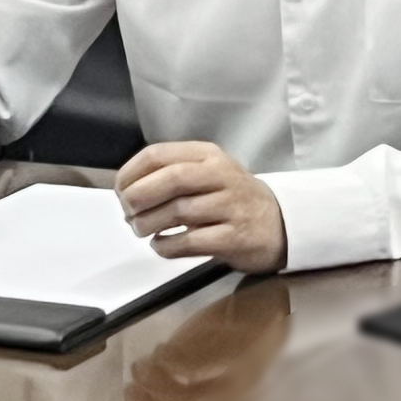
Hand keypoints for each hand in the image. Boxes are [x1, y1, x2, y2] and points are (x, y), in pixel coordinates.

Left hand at [115, 142, 286, 273]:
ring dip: (148, 224)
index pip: (159, 154)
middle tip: (127, 212)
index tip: (120, 190)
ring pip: (178, 211)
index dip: (131, 173)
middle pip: (170, 179)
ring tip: (141, 230)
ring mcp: (230, 207)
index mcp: (209, 155)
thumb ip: (171, 174)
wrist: (281, 224)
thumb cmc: (233, 199)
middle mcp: (221, 176)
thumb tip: (126, 191)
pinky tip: (161, 245)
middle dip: (138, 197)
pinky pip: (190, 242)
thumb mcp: (208, 173)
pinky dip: (167, 246)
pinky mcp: (235, 237)